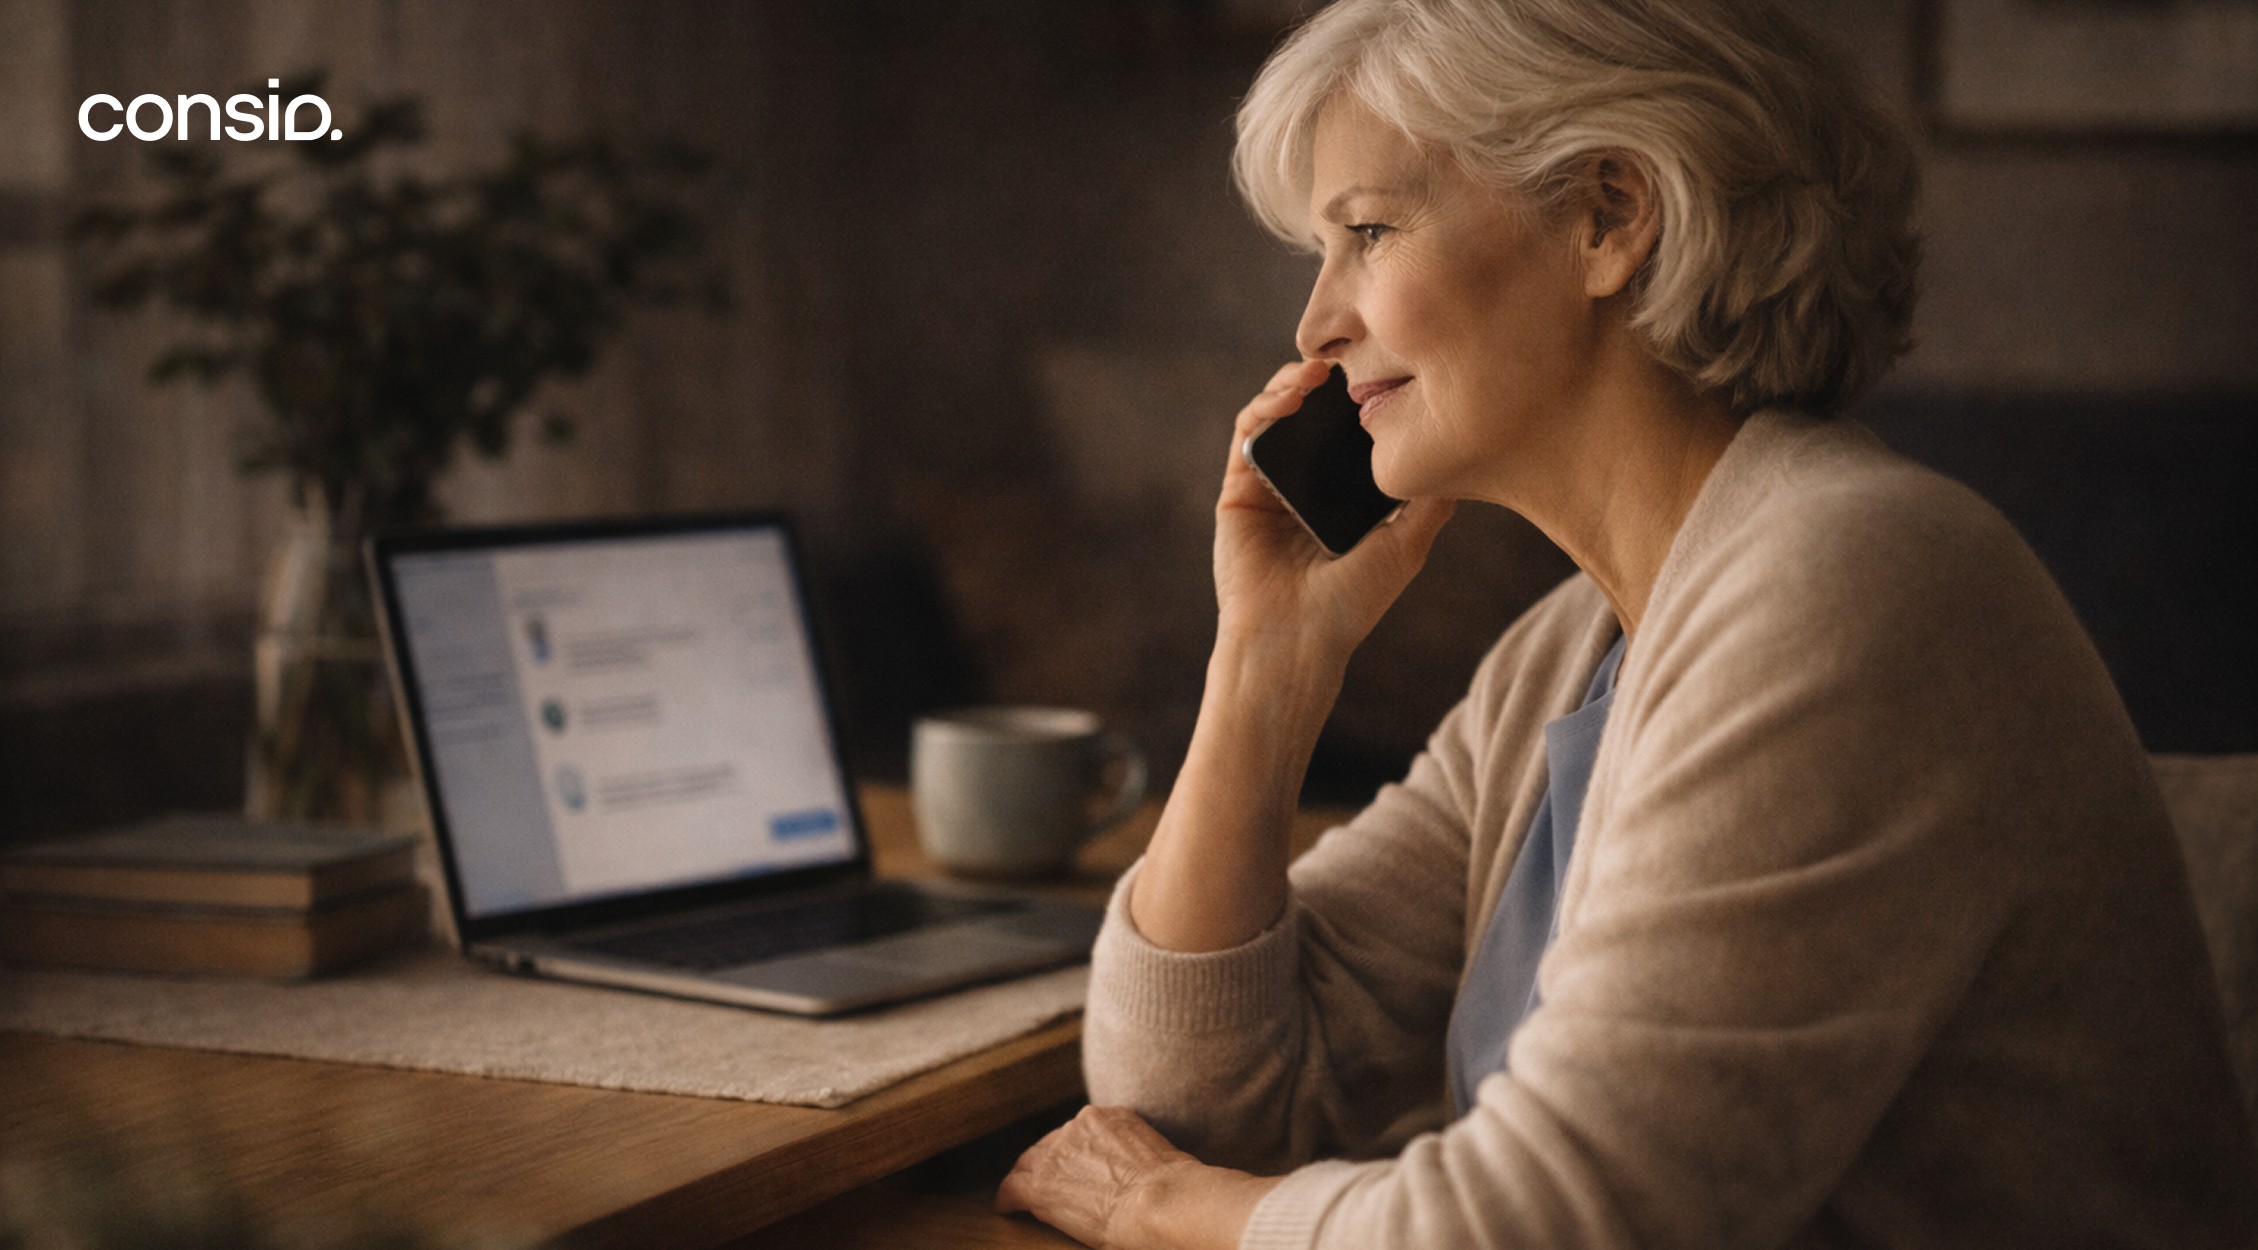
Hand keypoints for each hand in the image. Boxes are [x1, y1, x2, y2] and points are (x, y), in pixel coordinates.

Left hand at [995, 1106, 1272, 1249]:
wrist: (1163, 1202)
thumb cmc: (1175, 1192)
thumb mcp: (1158, 1157)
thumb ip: (1135, 1155)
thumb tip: (1135, 1178)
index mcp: (1111, 1117)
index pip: (1079, 1132)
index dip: (1072, 1153)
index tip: (1073, 1166)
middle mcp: (1080, 1125)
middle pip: (1050, 1144)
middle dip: (1048, 1164)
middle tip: (1046, 1183)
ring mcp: (1057, 1151)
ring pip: (1029, 1164)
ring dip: (1027, 1180)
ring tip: (1020, 1195)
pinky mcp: (1041, 1181)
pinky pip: (1013, 1187)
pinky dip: (1009, 1199)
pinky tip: (1007, 1208)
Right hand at [1217, 360, 1454, 672]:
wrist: (1295, 639)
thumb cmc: (1352, 603)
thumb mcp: (1407, 545)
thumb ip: (1431, 502)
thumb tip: (1466, 454)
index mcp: (1343, 497)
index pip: (1350, 434)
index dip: (1363, 400)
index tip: (1386, 370)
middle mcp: (1306, 487)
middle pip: (1312, 417)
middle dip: (1327, 382)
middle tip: (1349, 357)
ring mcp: (1270, 486)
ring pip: (1277, 416)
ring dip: (1291, 384)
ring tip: (1317, 371)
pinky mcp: (1238, 490)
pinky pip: (1247, 435)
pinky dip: (1265, 406)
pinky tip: (1291, 396)